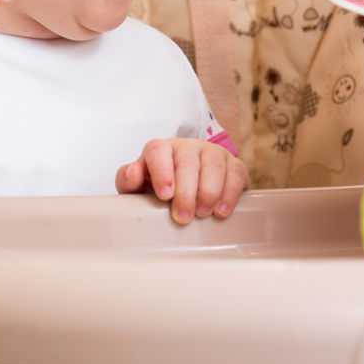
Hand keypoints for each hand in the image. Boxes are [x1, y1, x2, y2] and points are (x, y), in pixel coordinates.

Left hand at [115, 139, 247, 224]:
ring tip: (203, 213)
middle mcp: (187, 147)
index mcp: (161, 149)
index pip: (158, 151)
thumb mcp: (138, 188)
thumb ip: (128, 180)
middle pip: (188, 161)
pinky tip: (222, 210)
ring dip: (209, 192)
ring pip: (214, 165)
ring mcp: (212, 153)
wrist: (187, 188)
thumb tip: (133, 172)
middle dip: (186, 191)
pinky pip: (236, 172)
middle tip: (183, 216)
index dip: (162, 171)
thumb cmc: (159, 188)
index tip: (165, 195)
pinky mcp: (233, 164)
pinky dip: (230, 193)